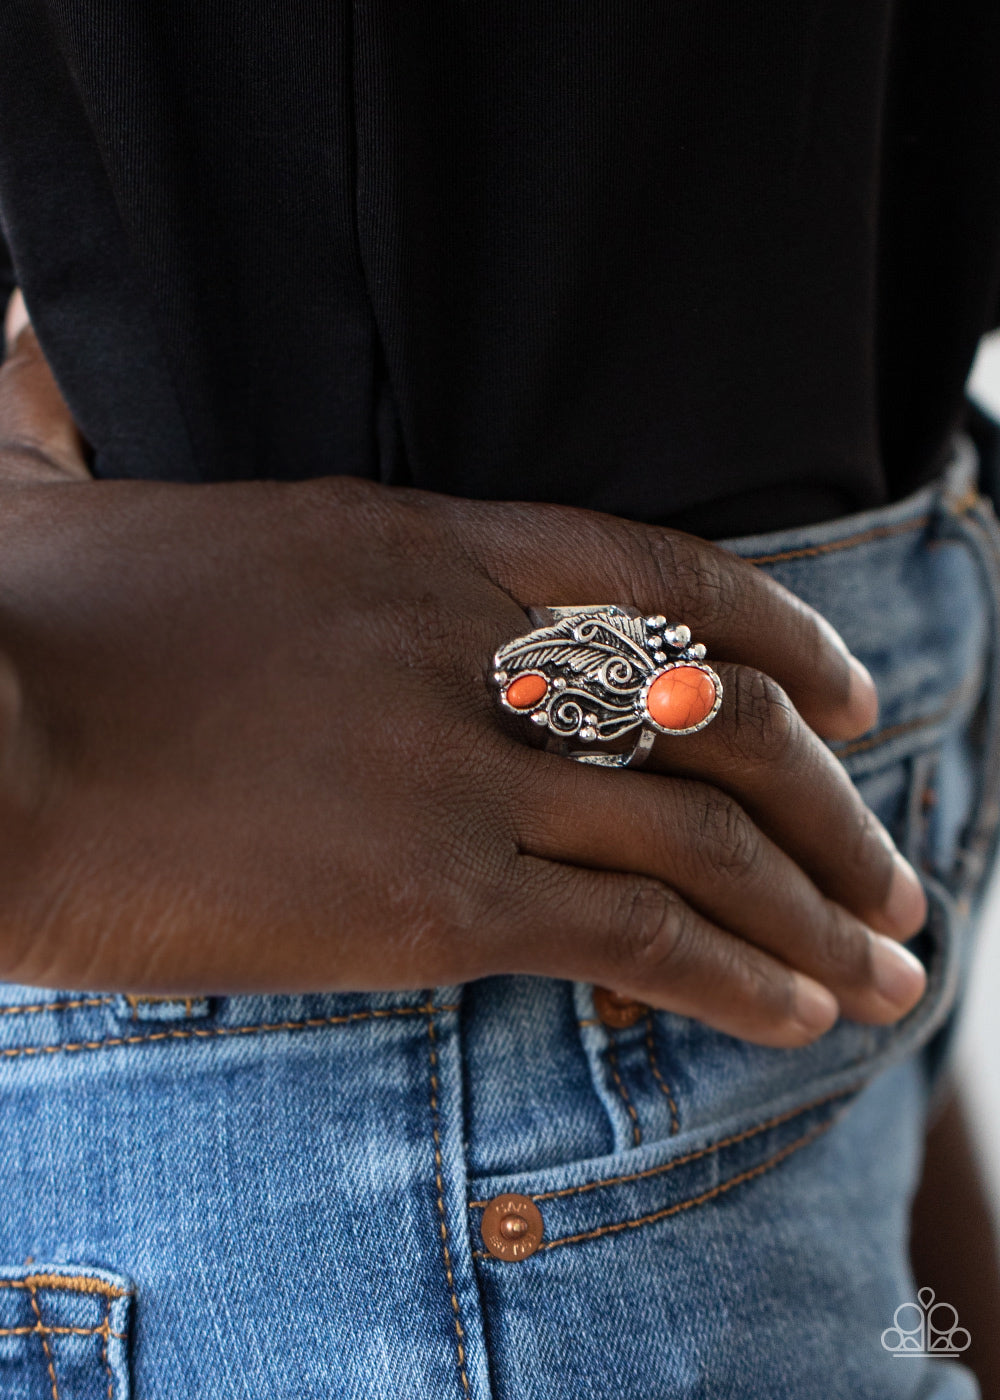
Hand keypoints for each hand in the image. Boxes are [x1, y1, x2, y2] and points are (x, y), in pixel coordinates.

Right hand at [0, 296, 926, 1046]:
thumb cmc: (11, 634)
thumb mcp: (70, 491)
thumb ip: (82, 416)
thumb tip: (23, 338)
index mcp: (414, 545)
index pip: (663, 576)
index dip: (784, 636)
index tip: (849, 696)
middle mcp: (473, 648)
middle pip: (721, 719)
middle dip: (832, 801)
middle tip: (893, 866)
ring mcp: (465, 773)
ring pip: (707, 839)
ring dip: (818, 910)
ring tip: (890, 964)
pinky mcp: (434, 900)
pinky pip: (639, 938)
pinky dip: (739, 979)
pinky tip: (798, 1013)